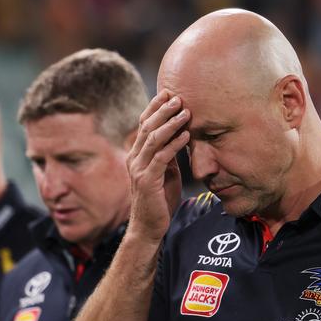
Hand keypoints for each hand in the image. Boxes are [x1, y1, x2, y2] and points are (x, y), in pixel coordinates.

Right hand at [126, 90, 190, 242]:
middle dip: (162, 110)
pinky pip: (162, 158)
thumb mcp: (165, 172)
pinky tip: (186, 135)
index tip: (168, 92)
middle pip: (146, 127)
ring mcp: (139, 170)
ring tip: (185, 111)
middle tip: (178, 96)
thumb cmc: (159, 200)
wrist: (148, 228)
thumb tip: (179, 135)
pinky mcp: (148, 181)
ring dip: (170, 123)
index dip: (154, 107)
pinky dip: (174, 144)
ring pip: (153, 139)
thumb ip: (167, 154)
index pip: (143, 124)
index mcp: (137, 155)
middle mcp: (134, 159)